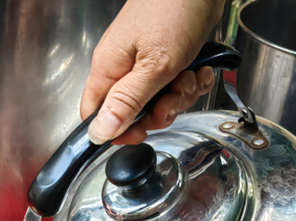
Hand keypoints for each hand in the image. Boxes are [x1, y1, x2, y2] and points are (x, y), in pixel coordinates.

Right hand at [81, 0, 225, 144]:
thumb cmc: (174, 10)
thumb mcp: (154, 66)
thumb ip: (127, 102)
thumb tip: (99, 133)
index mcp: (108, 69)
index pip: (95, 115)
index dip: (117, 132)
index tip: (141, 132)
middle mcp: (123, 67)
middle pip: (132, 113)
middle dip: (159, 112)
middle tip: (173, 98)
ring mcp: (144, 62)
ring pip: (158, 101)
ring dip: (180, 96)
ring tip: (189, 76)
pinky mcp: (166, 58)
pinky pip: (175, 86)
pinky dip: (192, 82)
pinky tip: (200, 70)